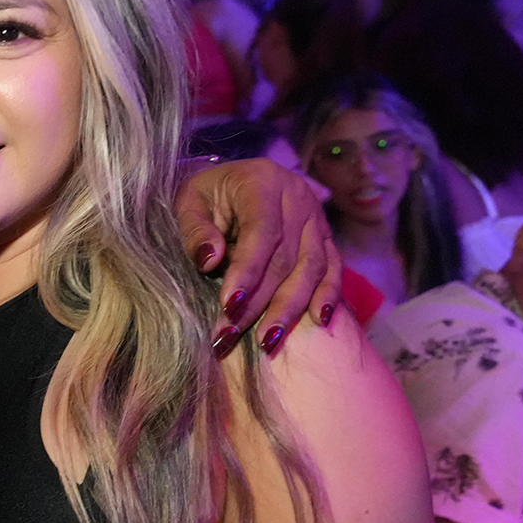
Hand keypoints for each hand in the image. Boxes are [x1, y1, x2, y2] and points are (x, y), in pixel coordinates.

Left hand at [177, 158, 341, 356]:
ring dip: (289, 308)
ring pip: (311, 268)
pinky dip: (328, 294)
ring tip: (267, 341)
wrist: (231, 181)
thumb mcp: (188, 202)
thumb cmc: (206, 195)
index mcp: (262, 182)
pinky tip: (319, 320)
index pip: (261, 232)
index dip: (247, 271)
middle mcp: (297, 197)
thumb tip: (210, 261)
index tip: (228, 305)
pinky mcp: (325, 236)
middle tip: (231, 334)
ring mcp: (316, 218)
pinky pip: (334, 267)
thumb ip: (196, 230)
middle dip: (259, 301)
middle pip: (285, 257)